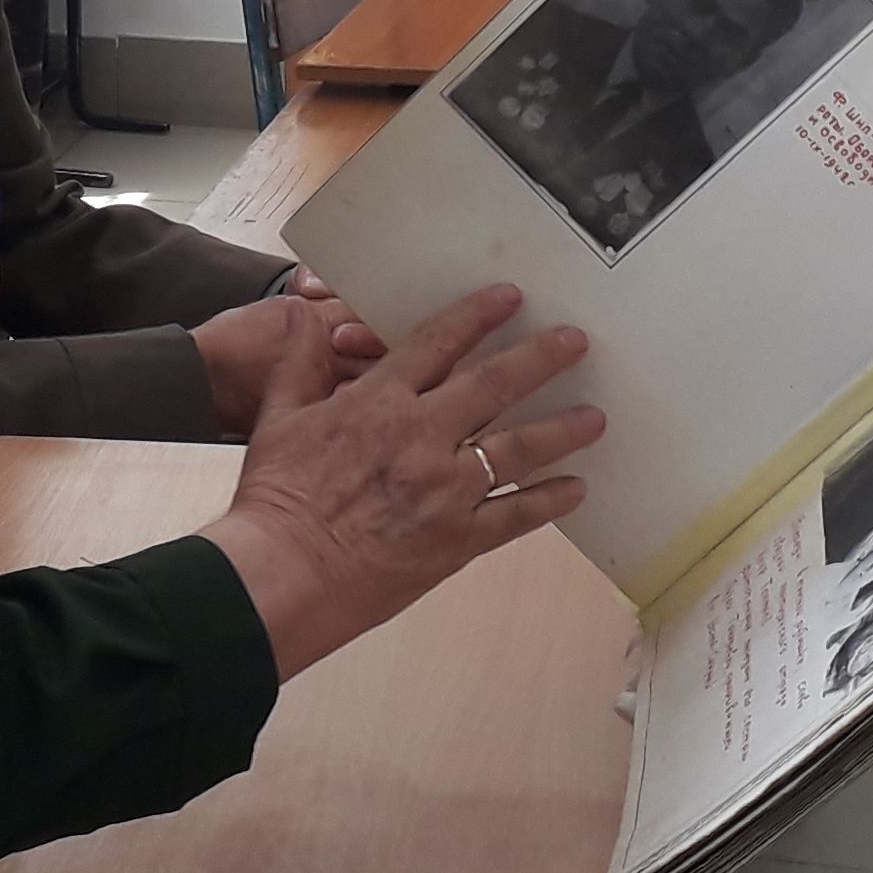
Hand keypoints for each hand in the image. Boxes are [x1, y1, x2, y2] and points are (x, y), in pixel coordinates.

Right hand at [194, 285, 603, 680]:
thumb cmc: (276, 498)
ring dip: (561, 430)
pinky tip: (576, 490)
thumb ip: (298, 363)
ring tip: (596, 417)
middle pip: (493, 386)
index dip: (476, 316)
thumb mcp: (276, 419)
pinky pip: (515, 515)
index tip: (511, 296)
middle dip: (540, 359)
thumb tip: (304, 315)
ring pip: (518, 449)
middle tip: (577, 340)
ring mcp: (446, 489)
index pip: (437, 344)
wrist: (286, 575)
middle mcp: (423, 437)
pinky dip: (548, 501)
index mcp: (379, 402)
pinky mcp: (458, 539)